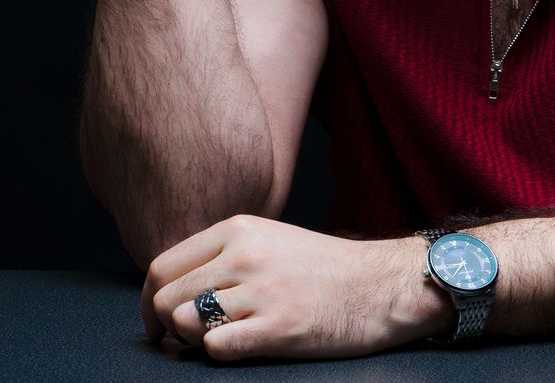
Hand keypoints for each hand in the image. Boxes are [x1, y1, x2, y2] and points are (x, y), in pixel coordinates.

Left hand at [141, 215, 451, 361]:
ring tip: (212, 341)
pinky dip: (217, 352)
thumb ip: (222, 255)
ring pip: (185, 322)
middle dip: (164, 327)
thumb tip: (168, 291)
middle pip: (166, 298)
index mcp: (239, 229)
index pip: (162, 266)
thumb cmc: (321, 267)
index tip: (159, 320)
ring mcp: (261, 290)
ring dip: (190, 341)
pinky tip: (237, 345)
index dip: (151, 301)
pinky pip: (216, 347)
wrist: (377, 284)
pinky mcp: (278, 327)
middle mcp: (245, 254)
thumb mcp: (268, 239)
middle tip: (182, 341)